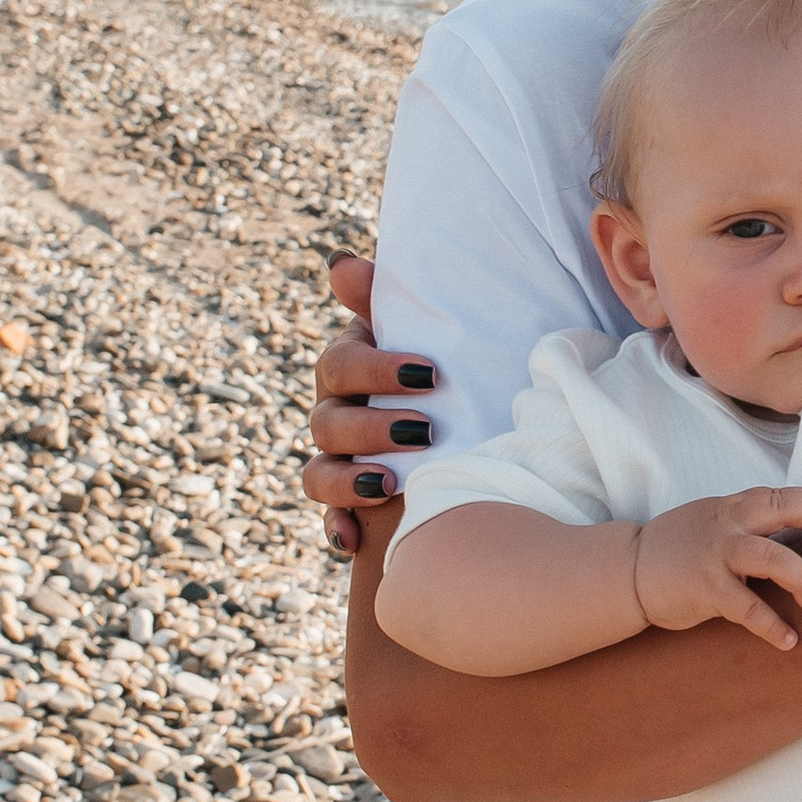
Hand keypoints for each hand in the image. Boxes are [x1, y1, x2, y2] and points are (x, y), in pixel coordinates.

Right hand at [306, 253, 435, 551]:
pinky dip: (337, 526)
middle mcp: (339, 412)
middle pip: (327, 422)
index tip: (428, 373)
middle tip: (423, 432)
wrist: (482, 421)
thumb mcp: (433, 329)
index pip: (339, 365)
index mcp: (353, 367)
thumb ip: (387, 298)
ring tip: (391, 484)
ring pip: (319, 471)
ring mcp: (342, 460)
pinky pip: (330, 516)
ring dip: (350, 479)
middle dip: (371, 427)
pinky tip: (352, 539)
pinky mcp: (353, 502)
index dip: (375, 368)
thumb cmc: (455, 365)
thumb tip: (338, 262)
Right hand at [631, 489, 801, 645]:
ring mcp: (717, 556)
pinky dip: (772, 625)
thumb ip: (746, 523)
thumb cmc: (675, 549)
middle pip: (779, 510)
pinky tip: (788, 639)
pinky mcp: (707, 589)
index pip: (777, 495)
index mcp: (730, 508)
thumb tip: (796, 530)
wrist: (628, 572)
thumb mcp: (711, 523)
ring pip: (772, 557)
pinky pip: (749, 608)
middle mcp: (726, 525)